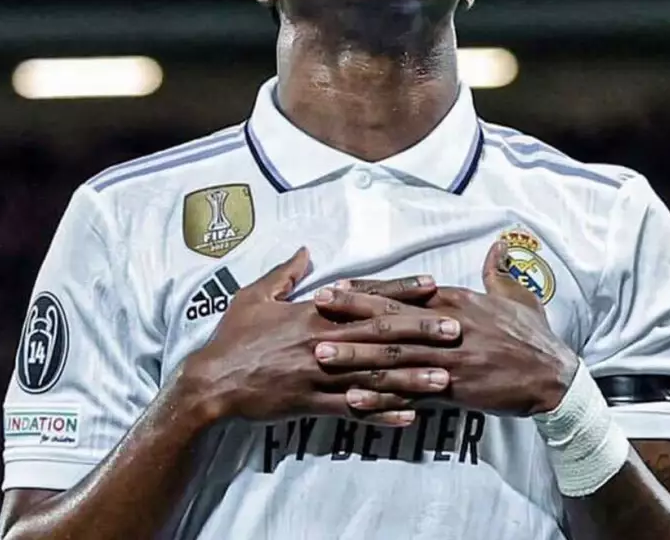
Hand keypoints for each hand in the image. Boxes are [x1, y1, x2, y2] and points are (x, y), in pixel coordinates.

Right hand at [181, 249, 458, 426]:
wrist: (212, 382)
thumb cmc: (233, 337)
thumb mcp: (254, 296)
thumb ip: (285, 274)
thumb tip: (306, 251)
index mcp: (314, 313)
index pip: (366, 298)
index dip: (401, 291)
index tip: (433, 286)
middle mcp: (322, 342)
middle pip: (380, 335)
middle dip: (421, 332)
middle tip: (457, 330)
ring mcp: (319, 375)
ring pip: (373, 375)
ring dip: (412, 377)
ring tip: (445, 379)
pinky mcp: (311, 404)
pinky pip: (353, 410)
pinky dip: (382, 413)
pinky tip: (410, 417)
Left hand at [312, 241, 579, 415]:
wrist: (555, 378)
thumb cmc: (534, 336)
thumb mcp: (517, 296)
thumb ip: (498, 272)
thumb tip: (497, 246)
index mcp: (456, 302)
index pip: (403, 292)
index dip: (367, 290)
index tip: (335, 286)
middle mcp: (448, 327)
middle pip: (391, 319)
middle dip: (350, 315)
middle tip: (314, 310)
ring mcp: (449, 360)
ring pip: (394, 356)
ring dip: (355, 356)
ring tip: (321, 355)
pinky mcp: (455, 391)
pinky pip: (411, 394)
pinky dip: (382, 397)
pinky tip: (354, 399)